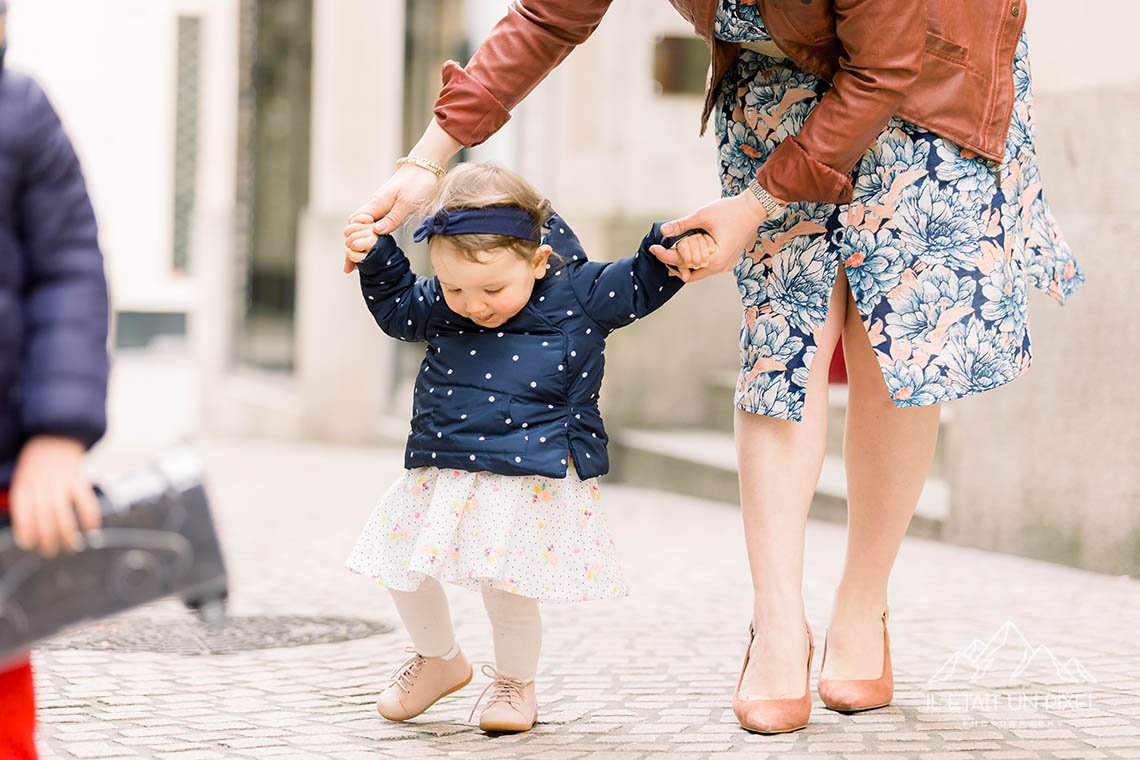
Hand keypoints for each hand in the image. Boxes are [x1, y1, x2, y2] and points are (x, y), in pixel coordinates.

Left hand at [9, 436, 99, 556]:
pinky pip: (85, 502)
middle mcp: (41, 487)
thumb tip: (30, 530)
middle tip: (51, 551)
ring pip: (63, 515)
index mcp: (24, 487)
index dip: (26, 534)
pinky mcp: (79, 479)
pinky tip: (91, 530)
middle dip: (48, 541)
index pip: (23, 518)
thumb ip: (25, 501)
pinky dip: (90, 519)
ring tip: (72, 547)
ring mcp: (61, 483)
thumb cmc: (37, 462)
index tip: (30, 544)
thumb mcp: (22, 479)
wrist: (54, 434)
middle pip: (44, 520)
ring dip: (68, 535)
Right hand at [342, 165, 437, 272]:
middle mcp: (373, 207)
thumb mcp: (407, 203)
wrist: (423, 168)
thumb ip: (392, 218)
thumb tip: (376, 233)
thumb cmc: (417, 183)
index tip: (355, 256)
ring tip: (352, 266)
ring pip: (360, 229)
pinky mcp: (384, 211)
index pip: (355, 224)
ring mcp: (377, 209)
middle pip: (353, 229)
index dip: (353, 241)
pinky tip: (366, 252)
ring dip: (356, 246)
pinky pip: (370, 227)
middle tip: (350, 267)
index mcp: (375, 204)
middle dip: (350, 247)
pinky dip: (365, 240)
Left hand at [649, 192, 769, 282]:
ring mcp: (726, 266)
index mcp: (714, 260)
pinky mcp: (728, 261)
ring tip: (674, 249)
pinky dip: (697, 259)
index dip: (665, 255)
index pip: (683, 263)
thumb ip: (681, 225)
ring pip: (699, 270)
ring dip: (687, 261)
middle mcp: (720, 267)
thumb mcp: (702, 216)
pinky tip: (689, 249)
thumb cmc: (730, 210)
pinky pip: (708, 266)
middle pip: (690, 273)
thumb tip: (663, 230)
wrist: (754, 208)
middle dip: (675, 263)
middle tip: (662, 251)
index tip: (653, 248)